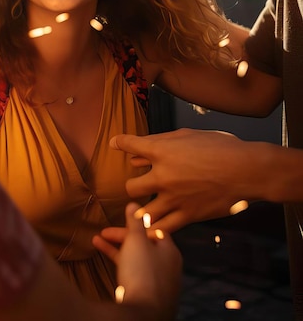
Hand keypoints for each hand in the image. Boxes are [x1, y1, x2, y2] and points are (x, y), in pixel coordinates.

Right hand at [93, 203, 181, 319]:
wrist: (144, 312)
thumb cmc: (142, 272)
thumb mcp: (136, 240)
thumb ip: (135, 222)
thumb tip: (135, 205)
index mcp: (169, 250)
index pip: (153, 230)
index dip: (135, 224)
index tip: (119, 221)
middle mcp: (168, 266)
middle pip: (143, 245)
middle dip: (122, 238)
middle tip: (103, 233)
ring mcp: (159, 282)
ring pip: (136, 260)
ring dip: (117, 250)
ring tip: (97, 242)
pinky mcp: (149, 295)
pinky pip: (134, 275)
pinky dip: (121, 266)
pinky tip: (108, 264)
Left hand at [111, 129, 256, 231]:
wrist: (247, 171)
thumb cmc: (220, 148)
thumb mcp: (188, 136)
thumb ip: (161, 142)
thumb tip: (138, 153)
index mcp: (162, 151)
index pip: (130, 145)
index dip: (120, 143)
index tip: (116, 143)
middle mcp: (163, 176)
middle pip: (131, 187)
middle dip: (134, 185)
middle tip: (142, 184)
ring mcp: (174, 198)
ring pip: (142, 212)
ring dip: (142, 209)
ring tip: (146, 207)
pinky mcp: (187, 216)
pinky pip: (161, 228)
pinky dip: (155, 228)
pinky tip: (155, 225)